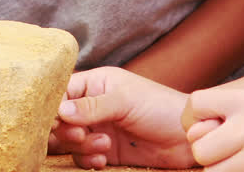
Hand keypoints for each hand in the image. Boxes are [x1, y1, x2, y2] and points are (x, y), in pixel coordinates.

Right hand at [52, 67, 195, 169]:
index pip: (62, 91)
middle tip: (83, 134)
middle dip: (68, 130)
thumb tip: (60, 111)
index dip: (55, 107)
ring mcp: (99, 128)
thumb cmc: (161, 107)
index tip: (60, 120)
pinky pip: (83, 157)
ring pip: (70, 141)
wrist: (188, 138)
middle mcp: (93, 105)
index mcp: (96, 83)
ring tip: (104, 145)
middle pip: (60, 119)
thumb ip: (92, 106)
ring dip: (82, 146)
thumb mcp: (126, 101)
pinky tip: (104, 159)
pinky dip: (89, 160)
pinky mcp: (106, 150)